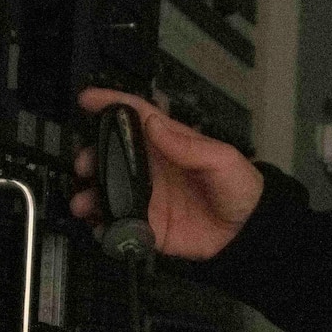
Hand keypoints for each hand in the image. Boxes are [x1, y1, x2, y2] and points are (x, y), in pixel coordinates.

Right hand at [70, 88, 263, 260]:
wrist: (248, 231)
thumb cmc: (239, 186)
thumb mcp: (220, 159)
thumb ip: (187, 145)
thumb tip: (153, 124)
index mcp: (168, 143)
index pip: (135, 117)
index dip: (111, 104)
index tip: (87, 100)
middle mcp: (152, 168)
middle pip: (112, 155)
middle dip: (91, 157)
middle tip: (83, 165)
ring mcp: (147, 197)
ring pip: (109, 191)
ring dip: (90, 195)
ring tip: (83, 203)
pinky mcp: (149, 226)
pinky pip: (119, 225)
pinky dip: (104, 227)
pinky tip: (99, 228)